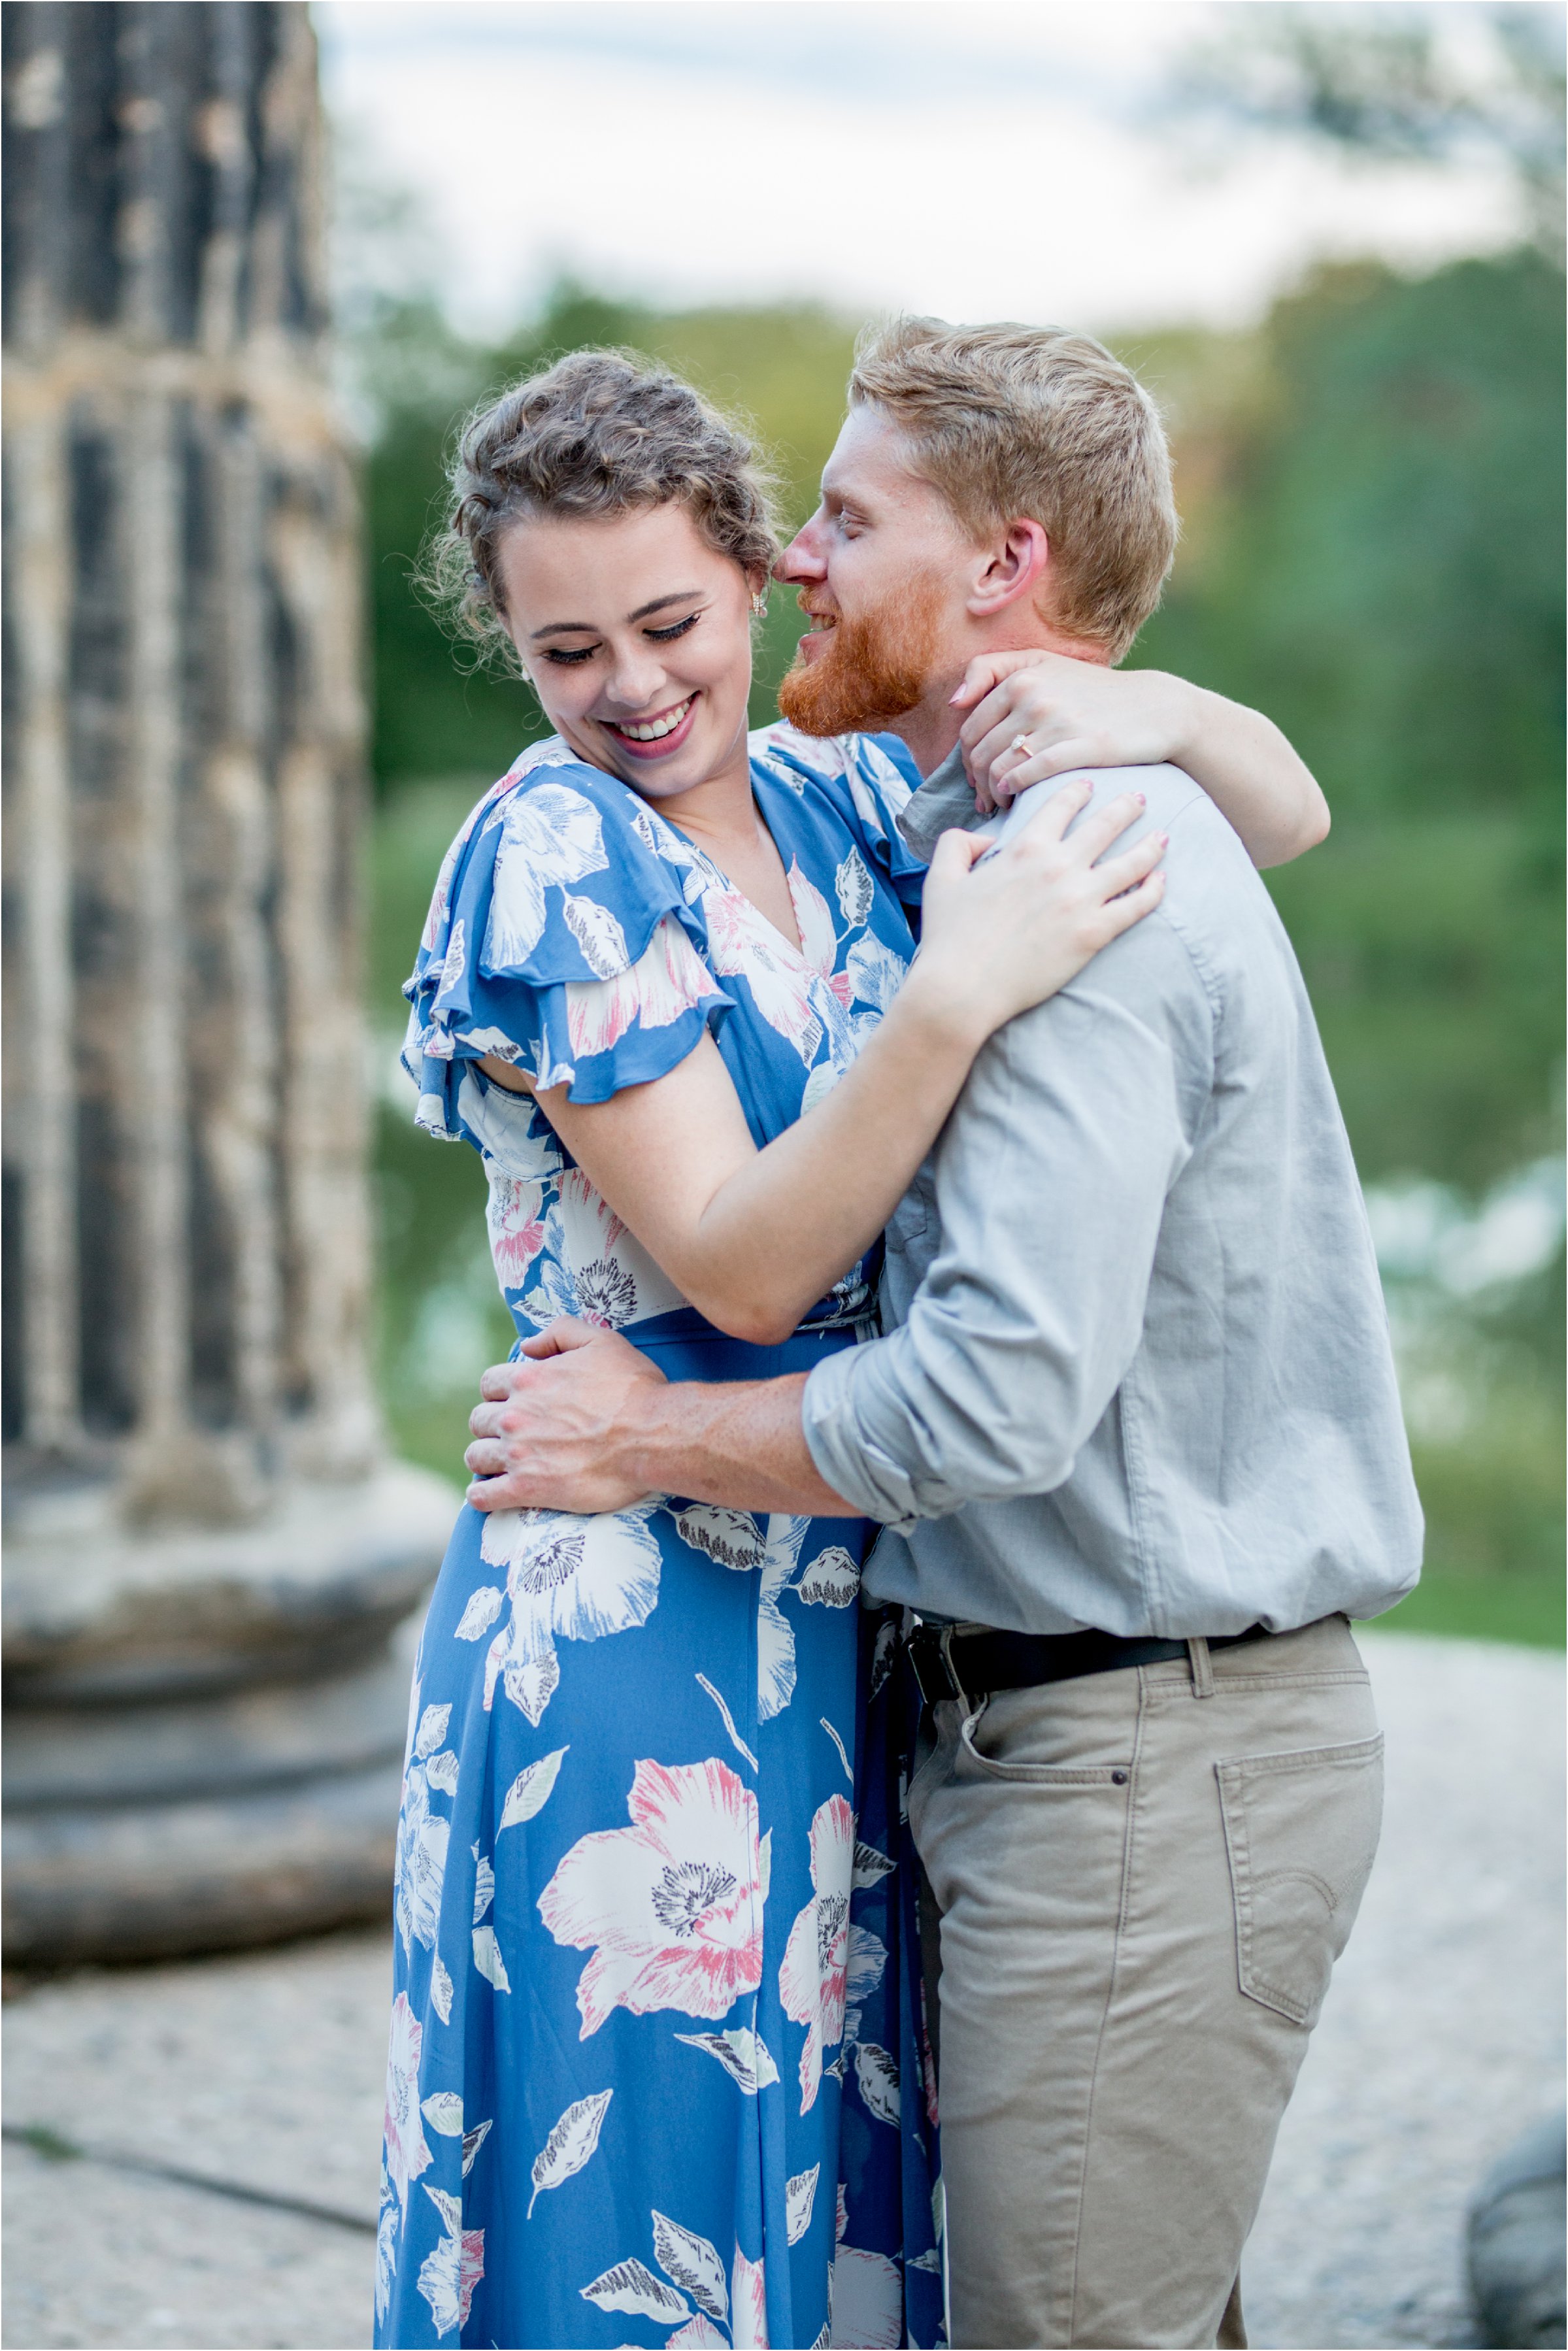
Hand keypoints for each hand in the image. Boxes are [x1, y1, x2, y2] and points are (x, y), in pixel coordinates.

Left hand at [464, 1320, 666, 1514]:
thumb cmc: (633, 1389)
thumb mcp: (602, 1341)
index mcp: (528, 1379)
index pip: (490, 1383)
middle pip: (479, 1420)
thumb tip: (527, 1345)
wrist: (652, 1436)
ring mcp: (518, 1454)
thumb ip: (560, 1332)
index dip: (500, 1392)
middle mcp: (515, 1416)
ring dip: (485, 1459)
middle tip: (512, 1434)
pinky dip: (481, 1495)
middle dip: (491, 1425)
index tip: (513, 1402)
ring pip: (476, 1456)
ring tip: (499, 1464)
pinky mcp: (527, 1489)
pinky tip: (490, 1494)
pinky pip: (483, 1496)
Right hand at [909, 780, 1165, 1041]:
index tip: (1089, 785)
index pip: (1061, 806)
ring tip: (1163, 837)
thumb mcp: (940, 879)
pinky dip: (1153, 890)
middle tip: (1141, 798)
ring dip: (1150, 845)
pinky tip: (1161, 881)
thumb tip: (984, 837)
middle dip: (1127, 807)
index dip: (1077, 791)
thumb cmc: (948, 937)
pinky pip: (1136, 905)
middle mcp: (1058, 866)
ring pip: (1131, 862)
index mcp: (1024, 849)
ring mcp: (1080, 899)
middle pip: (1106, 825)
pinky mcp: (1094, 933)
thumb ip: (957, 845)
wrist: (962, 988)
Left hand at [951, 650, 1192, 812]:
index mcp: (1020, 677)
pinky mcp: (1079, 746)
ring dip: (991, 794)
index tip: (976, 776)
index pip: (970, 729)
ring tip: (999, 804)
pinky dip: (1013, 791)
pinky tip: (1015, 799)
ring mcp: (1057, 722)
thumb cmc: (1093, 692)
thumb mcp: (1043, 664)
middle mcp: (1033, 696)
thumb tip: (955, 702)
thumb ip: (992, 670)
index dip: (966, 760)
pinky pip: (1028, 775)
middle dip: (975, 783)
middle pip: (980, 753)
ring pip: (998, 768)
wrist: (1155, 708)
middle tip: (984, 800)